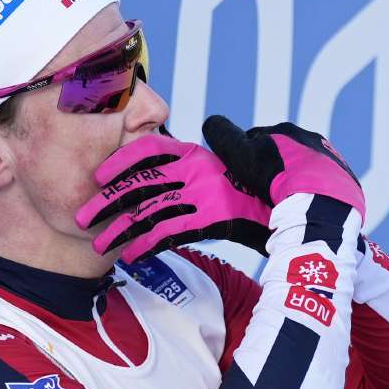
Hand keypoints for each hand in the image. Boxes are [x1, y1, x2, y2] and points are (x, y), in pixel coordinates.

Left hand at [75, 134, 271, 262]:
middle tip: (82, 217)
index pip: (150, 150)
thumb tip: (210, 133)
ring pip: (149, 212)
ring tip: (98, 244)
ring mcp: (204, 195)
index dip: (121, 162)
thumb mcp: (243, 153)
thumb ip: (220, 147)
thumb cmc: (272, 177)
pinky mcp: (212, 220)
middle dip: (107, 202)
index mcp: (198, 153)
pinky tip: (129, 255)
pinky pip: (170, 233)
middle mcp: (197, 170)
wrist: (305, 199)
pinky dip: (146, 245)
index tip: (99, 175)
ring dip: (120, 230)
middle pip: (140, 184)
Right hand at [202, 115, 365, 218]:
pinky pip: (325, 187)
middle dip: (272, 169)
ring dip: (294, 182)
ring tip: (283, 206)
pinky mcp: (347, 184)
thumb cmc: (275, 180)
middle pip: (283, 154)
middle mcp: (312, 141)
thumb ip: (223, 135)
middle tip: (260, 193)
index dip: (243, 157)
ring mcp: (332, 161)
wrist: (320, 208)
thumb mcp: (240, 154)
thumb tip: (211, 122)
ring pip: (305, 170)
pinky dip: (314, 195)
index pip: (257, 139)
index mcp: (286, 131)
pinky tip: (305, 211)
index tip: (238, 177)